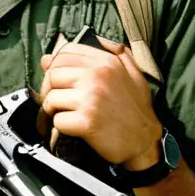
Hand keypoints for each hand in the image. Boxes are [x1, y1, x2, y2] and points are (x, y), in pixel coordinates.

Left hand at [36, 37, 162, 170]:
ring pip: (51, 98)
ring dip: (53, 110)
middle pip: (53, 74)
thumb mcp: (130, 72)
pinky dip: (60, 128)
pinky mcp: (86, 121)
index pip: (65, 53)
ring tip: (65, 116)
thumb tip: (50, 56)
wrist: (145, 142)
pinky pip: (56, 120)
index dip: (56, 67)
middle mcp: (97, 75)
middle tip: (57, 103)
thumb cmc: (135, 108)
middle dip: (50, 90)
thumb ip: (97, 56)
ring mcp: (91, 98)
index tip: (60, 81)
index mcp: (107, 61)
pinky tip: (72, 128)